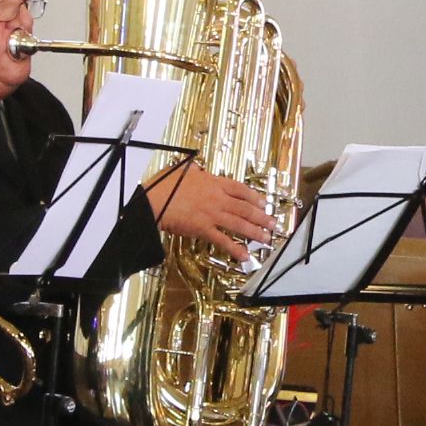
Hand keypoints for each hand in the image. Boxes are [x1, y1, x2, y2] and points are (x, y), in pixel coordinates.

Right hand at [148, 161, 276, 261]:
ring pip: (239, 224)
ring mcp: (212, 215)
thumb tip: (197, 169)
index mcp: (213, 183)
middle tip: (272, 223)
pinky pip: (223, 240)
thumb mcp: (183, 171)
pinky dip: (234, 249)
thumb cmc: (165, 186)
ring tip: (265, 239)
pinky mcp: (204, 229)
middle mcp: (217, 199)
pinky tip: (244, 255)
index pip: (240, 189)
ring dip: (254, 232)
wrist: (153, 201)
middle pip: (245, 208)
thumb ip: (194, 171)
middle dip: (261, 217)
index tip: (264, 203)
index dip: (255, 197)